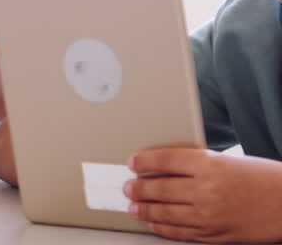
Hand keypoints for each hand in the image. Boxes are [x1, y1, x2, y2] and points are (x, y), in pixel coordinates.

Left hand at [126, 147, 281, 241]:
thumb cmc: (265, 179)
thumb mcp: (229, 161)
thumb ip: (198, 165)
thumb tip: (166, 169)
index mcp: (210, 164)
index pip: (164, 159)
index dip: (143, 161)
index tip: (132, 162)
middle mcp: (206, 189)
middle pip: (159, 187)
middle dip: (138, 188)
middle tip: (128, 187)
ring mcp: (209, 215)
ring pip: (165, 213)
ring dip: (145, 210)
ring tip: (134, 206)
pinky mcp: (215, 235)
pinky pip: (180, 232)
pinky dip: (162, 228)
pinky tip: (153, 224)